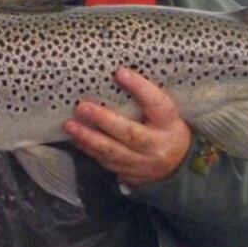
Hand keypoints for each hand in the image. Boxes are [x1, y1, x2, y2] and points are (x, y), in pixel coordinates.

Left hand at [64, 67, 191, 187]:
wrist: (177, 164)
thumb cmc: (165, 127)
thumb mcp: (165, 112)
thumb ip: (147, 97)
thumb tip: (118, 73)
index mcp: (169, 123)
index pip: (157, 104)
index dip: (140, 88)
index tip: (120, 73)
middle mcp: (157, 145)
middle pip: (130, 133)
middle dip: (103, 120)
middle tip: (82, 107)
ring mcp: (142, 163)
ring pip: (113, 152)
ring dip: (88, 138)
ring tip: (70, 125)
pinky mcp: (129, 173)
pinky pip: (106, 161)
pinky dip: (88, 149)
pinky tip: (76, 138)